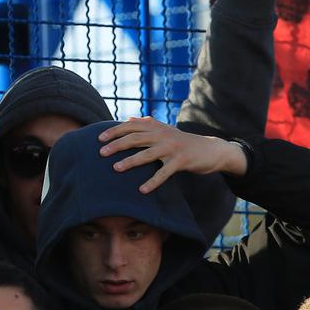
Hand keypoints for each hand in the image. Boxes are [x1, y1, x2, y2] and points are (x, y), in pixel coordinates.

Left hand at [98, 116, 247, 193]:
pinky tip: (142, 190)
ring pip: (147, 154)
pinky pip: (164, 172)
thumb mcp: (165, 130)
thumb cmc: (182, 142)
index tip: (99, 138)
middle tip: (101, 153)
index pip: (131, 126)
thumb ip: (147, 124)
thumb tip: (128, 119)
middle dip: (117, 145)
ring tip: (116, 169)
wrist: (209, 150)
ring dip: (130, 161)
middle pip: (135, 138)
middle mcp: (162, 134)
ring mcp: (172, 147)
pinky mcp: (181, 161)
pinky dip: (153, 182)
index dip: (114, 131)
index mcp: (156, 126)